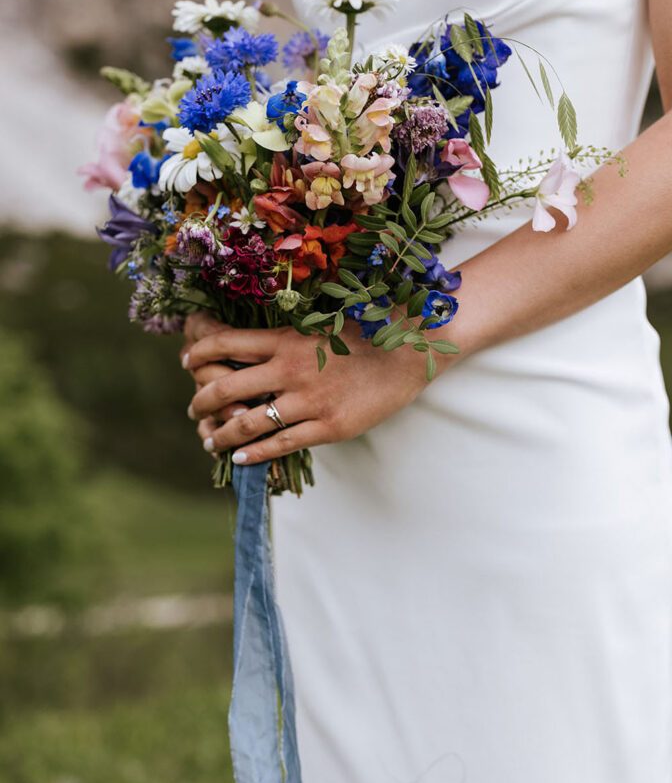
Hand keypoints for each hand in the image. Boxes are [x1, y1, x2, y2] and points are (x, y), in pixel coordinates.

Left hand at [181, 313, 431, 465]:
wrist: (408, 352)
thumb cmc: (366, 335)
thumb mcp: (320, 325)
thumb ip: (287, 338)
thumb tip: (255, 344)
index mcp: (286, 339)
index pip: (225, 343)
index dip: (199, 353)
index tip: (187, 362)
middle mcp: (290, 369)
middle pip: (226, 387)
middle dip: (201, 401)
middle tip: (192, 410)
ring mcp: (308, 400)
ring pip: (248, 422)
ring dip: (221, 433)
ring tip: (210, 440)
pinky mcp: (328, 427)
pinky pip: (281, 444)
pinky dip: (254, 454)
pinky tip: (240, 458)